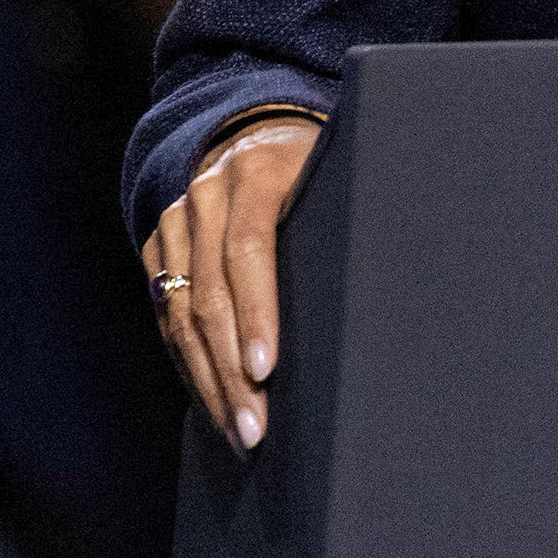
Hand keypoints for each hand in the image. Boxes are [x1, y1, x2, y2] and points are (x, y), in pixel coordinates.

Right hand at [142, 116, 320, 452]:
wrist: (253, 127)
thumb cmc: (322, 163)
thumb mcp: (341, 170)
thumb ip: (353, 215)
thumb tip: (399, 284)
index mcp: (259, 170)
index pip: (249, 247)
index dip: (256, 311)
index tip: (266, 369)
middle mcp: (208, 192)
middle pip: (210, 292)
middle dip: (231, 369)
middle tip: (254, 429)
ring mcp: (177, 217)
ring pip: (182, 311)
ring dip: (208, 378)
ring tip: (237, 431)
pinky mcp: (159, 243)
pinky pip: (169, 311)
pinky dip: (189, 360)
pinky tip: (213, 398)